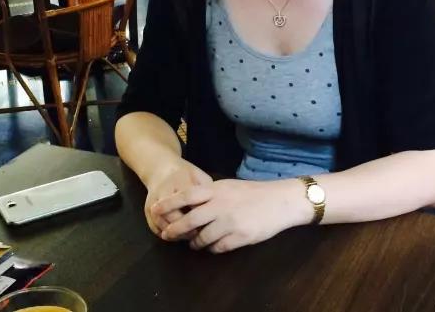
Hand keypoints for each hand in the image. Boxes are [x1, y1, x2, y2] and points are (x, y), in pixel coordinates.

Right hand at [144, 159, 212, 237]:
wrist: (161, 168)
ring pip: (163, 224)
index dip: (199, 216)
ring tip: (189, 237)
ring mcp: (153, 201)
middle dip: (186, 229)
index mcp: (180, 181)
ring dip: (175, 234)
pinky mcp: (146, 209)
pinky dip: (166, 235)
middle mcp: (164, 192)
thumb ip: (207, 190)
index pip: (189, 203)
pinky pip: (154, 227)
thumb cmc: (185, 174)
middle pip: (173, 216)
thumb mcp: (199, 176)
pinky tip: (177, 236)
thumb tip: (214, 209)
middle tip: (198, 235)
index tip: (208, 223)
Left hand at [154, 178, 300, 252]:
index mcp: (217, 190)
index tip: (155, 209)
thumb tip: (190, 202)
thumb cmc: (253, 192)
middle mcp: (221, 205)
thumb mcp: (229, 186)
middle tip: (166, 235)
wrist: (280, 201)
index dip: (169, 203)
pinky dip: (212, 248)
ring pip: (203, 237)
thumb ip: (211, 193)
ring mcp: (230, 222)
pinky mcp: (240, 237)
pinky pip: (218, 247)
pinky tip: (212, 246)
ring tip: (193, 244)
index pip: (187, 195)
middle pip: (190, 220)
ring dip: (195, 242)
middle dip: (175, 230)